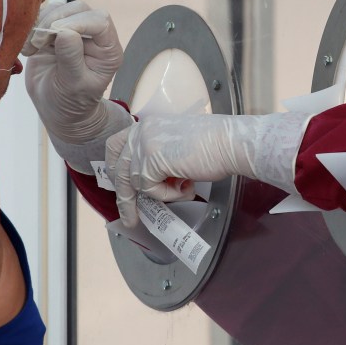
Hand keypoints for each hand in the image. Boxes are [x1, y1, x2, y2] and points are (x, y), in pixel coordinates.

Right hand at [24, 1, 123, 143]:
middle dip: (55, 20)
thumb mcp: (72, 86)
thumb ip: (71, 59)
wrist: (56, 109)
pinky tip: (29, 48)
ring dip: (42, 23)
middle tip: (39, 43)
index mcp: (108, 50)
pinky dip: (33, 27)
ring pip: (61, 8)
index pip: (100, 21)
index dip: (77, 22)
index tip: (55, 35)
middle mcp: (94, 37)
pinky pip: (45, 15)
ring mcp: (74, 31)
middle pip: (79, 9)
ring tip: (33, 48)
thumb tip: (66, 31)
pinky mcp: (55, 31)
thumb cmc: (71, 103)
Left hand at [106, 112, 309, 227]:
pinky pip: (150, 189)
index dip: (116, 167)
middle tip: (130, 219)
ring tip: (183, 191)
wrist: (230, 143)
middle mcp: (141, 132)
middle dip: (125, 197)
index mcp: (147, 125)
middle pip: (120, 169)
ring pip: (136, 183)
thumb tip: (150, 180)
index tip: (120, 185)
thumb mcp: (176, 147)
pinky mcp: (152, 160)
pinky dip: (168, 194)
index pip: (116, 146)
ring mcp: (145, 145)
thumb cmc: (213, 146)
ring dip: (160, 194)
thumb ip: (158, 158)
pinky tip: (187, 186)